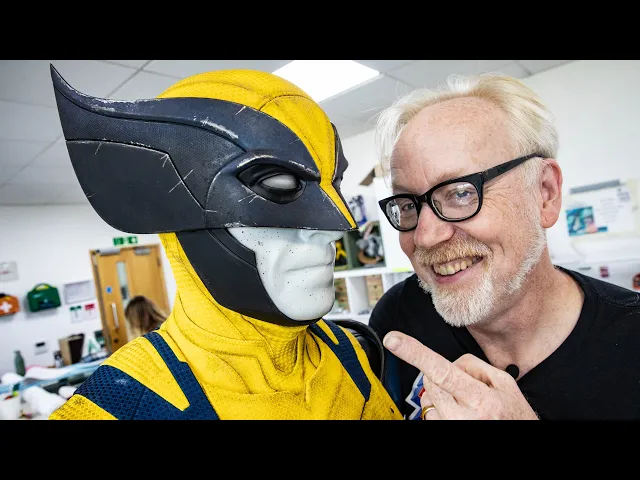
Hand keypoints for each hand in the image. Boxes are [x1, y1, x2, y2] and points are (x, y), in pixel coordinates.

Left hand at [383, 331, 538, 419]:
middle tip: (468, 389)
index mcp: (481, 399)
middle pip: (431, 381)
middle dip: (442, 377)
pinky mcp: (444, 432)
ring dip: (441, 397)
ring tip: (467, 406)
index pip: (440, 370)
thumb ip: (473, 366)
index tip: (393, 340)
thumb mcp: (503, 383)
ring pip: (428, 399)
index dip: (414, 353)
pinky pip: (430, 416)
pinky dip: (440, 411)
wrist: (521, 438)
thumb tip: (447, 362)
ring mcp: (452, 427)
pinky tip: (460, 415)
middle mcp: (463, 417)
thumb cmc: (513, 413)